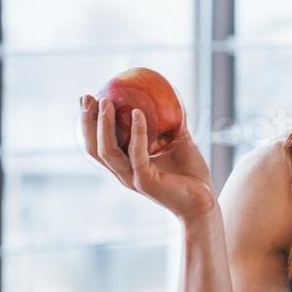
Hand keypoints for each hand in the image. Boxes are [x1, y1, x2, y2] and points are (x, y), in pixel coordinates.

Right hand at [80, 94, 216, 221]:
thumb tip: (170, 92)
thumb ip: (171, 120)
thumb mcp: (178, 140)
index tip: (89, 97)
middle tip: (88, 97)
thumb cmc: (190, 173)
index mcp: (126, 164)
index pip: (98, 143)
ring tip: (106, 102)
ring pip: (108, 152)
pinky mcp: (146, 182)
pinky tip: (138, 112)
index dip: (89, 122)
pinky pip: (137, 154)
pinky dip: (136, 132)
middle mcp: (124, 173)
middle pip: (95, 148)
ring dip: (104, 125)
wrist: (204, 200)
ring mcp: (133, 178)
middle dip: (87, 122)